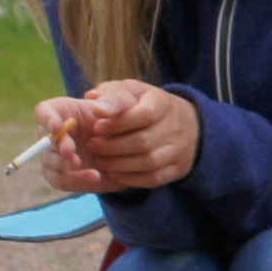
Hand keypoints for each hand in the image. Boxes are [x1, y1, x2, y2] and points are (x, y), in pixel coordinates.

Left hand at [39, 80, 198, 191]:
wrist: (177, 121)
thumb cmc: (141, 104)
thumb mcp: (128, 91)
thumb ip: (111, 96)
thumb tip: (96, 105)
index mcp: (162, 103)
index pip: (146, 115)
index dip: (118, 123)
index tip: (96, 126)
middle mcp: (176, 126)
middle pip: (144, 141)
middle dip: (112, 146)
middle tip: (91, 145)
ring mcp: (180, 149)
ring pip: (149, 162)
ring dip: (118, 164)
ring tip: (99, 160)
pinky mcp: (179, 168)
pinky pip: (154, 179)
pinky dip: (130, 178)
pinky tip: (114, 172)